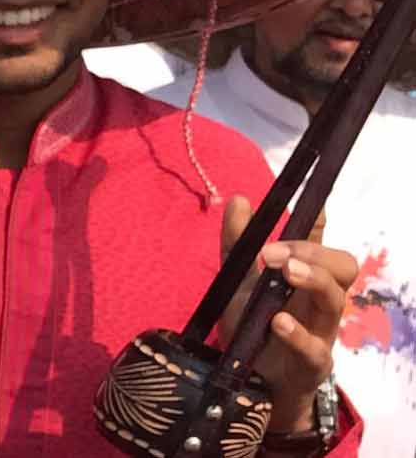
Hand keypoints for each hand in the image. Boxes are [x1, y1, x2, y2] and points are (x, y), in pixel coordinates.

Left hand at [218, 195, 357, 431]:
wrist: (249, 380)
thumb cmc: (252, 323)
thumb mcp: (239, 279)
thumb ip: (237, 242)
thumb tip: (239, 199)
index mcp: (305, 276)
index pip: (321, 242)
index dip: (320, 223)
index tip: (314, 204)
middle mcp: (319, 300)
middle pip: (342, 266)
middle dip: (313, 252)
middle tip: (273, 252)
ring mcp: (320, 331)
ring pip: (335, 299)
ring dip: (312, 280)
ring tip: (285, 271)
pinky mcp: (312, 364)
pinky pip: (316, 349)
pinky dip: (297, 333)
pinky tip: (278, 321)